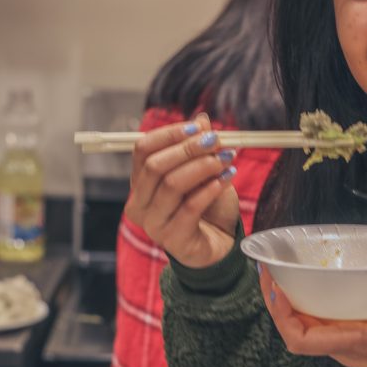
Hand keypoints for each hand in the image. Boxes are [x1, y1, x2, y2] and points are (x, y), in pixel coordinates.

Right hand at [125, 115, 240, 268]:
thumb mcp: (204, 173)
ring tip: (226, 159)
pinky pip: (190, 207)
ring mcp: (153, 224)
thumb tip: (201, 120)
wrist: (218, 246)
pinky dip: (211, 188)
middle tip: (217, 140)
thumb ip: (199, 149)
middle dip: (189, 148)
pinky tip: (226, 178)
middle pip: (155, 165)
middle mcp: (139, 204)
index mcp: (140, 184)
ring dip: (203, 166)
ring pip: (172, 184)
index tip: (197, 127)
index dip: (168, 134)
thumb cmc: (207, 208)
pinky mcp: (173, 239)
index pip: (142, 150)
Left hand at [260, 268, 366, 366]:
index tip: (275, 287)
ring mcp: (351, 344)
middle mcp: (345, 347)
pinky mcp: (360, 337)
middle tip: (273, 270)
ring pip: (310, 325)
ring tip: (288, 272)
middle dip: (280, 303)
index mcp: (353, 345)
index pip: (300, 339)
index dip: (281, 315)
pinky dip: (316, 303)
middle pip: (297, 329)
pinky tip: (320, 282)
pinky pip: (326, 321)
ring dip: (295, 302)